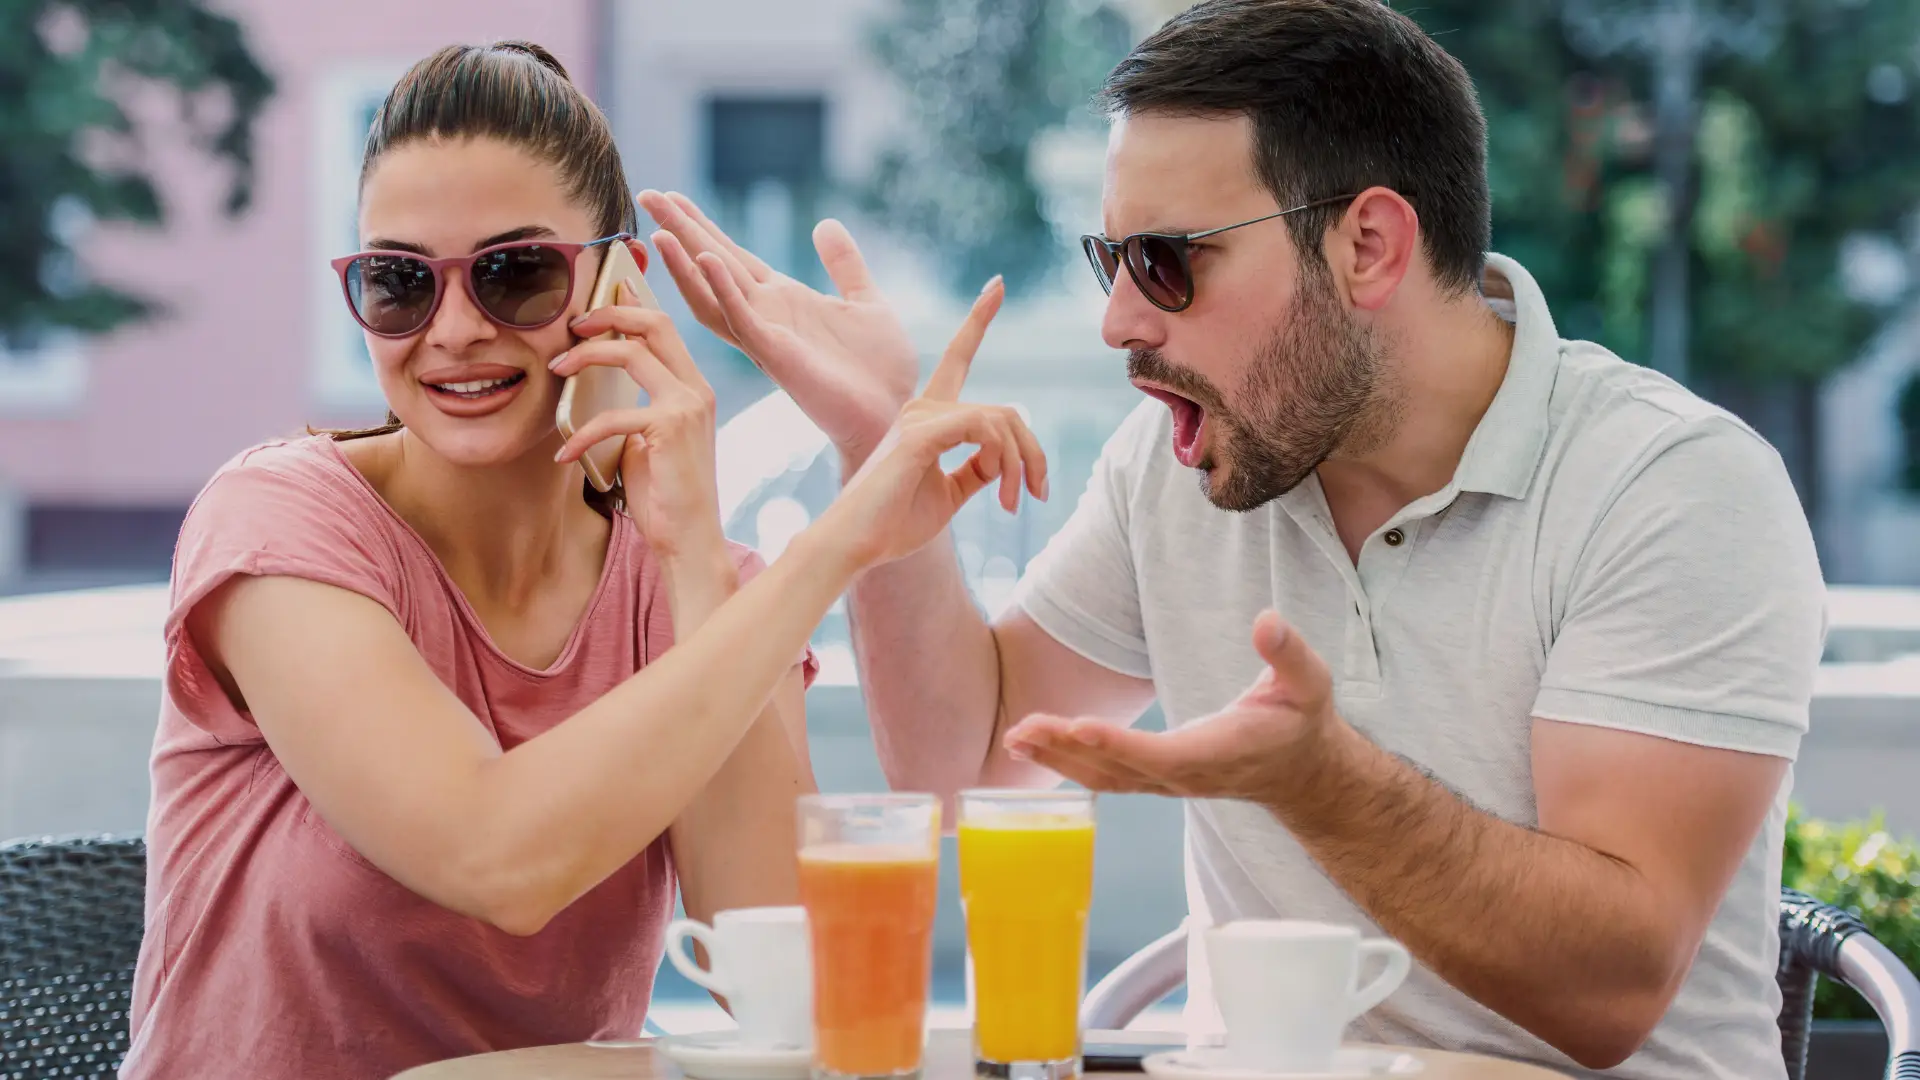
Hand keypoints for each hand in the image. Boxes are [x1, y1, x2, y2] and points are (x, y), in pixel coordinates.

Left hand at [552, 281, 722, 562]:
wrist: (689, 541)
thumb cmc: (665, 496)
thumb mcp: (645, 442)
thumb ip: (632, 409)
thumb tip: (592, 387)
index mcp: (693, 388)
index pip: (663, 327)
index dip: (627, 306)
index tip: (593, 303)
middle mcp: (697, 389)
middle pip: (653, 322)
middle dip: (608, 314)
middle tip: (572, 325)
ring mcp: (688, 406)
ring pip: (631, 353)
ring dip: (586, 357)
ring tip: (557, 371)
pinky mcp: (671, 429)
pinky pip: (613, 413)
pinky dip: (581, 433)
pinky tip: (563, 455)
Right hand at [638, 190, 917, 467]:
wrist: (894, 412)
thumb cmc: (879, 368)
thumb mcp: (864, 300)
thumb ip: (843, 264)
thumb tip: (825, 224)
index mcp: (783, 300)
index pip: (731, 256)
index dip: (702, 225)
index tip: (672, 197)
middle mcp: (765, 316)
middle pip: (711, 265)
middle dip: (681, 230)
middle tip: (647, 195)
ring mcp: (766, 336)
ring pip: (712, 294)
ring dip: (686, 262)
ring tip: (661, 231)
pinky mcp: (777, 356)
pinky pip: (742, 319)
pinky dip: (724, 290)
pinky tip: (708, 261)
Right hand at [813, 277, 1047, 568]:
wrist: (855, 547)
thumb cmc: (893, 526)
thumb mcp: (949, 495)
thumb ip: (976, 471)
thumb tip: (1005, 461)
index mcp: (927, 417)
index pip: (957, 358)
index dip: (976, 321)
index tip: (996, 285)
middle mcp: (922, 408)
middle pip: (1004, 410)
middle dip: (1032, 454)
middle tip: (1036, 495)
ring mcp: (919, 417)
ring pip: (1000, 420)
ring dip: (1020, 465)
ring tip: (1011, 503)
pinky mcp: (919, 434)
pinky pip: (982, 427)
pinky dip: (1002, 458)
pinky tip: (998, 488)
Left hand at [1000, 612, 1338, 799]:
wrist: (1301, 774)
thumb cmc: (1301, 721)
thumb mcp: (1309, 683)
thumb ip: (1288, 654)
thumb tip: (1266, 620)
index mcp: (1218, 753)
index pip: (1163, 755)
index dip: (1121, 743)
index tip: (1081, 727)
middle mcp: (1185, 776)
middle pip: (1118, 768)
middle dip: (1068, 749)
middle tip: (1021, 728)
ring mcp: (1167, 784)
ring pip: (1104, 778)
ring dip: (1057, 759)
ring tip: (1013, 738)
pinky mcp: (1155, 780)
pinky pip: (1105, 778)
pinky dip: (1067, 765)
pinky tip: (1033, 748)